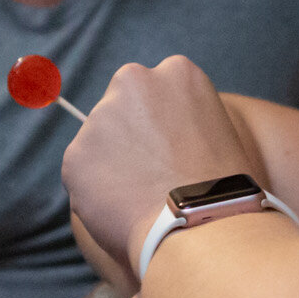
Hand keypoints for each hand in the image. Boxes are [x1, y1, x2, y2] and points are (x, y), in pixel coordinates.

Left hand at [61, 56, 259, 280]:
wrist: (201, 225)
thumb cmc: (222, 189)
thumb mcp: (217, 129)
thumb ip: (181, 119)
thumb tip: (156, 137)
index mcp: (178, 72)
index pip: (155, 91)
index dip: (161, 125)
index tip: (170, 150)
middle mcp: (134, 81)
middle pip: (122, 107)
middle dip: (130, 135)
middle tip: (151, 173)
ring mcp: (101, 116)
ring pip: (99, 142)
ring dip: (112, 165)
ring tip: (142, 197)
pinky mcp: (76, 153)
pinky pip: (82, 173)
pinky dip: (96, 192)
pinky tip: (124, 209)